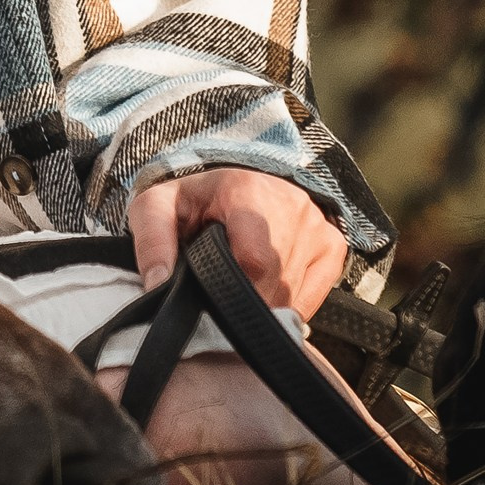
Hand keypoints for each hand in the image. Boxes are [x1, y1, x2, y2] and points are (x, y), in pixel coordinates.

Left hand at [126, 165, 345, 320]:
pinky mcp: (332, 245)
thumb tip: (158, 286)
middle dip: (243, 302)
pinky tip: (264, 289)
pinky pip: (313, 296)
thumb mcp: (156, 208)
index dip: (232, 292)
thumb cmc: (193, 200)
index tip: (210, 299)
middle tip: (218, 296)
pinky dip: (287, 304)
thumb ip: (152, 242)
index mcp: (249, 193)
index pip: (255, 262)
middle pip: (275, 284)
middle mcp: (293, 205)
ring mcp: (318, 226)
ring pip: (294, 295)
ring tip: (239, 285)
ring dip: (263, 304)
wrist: (231, 180)